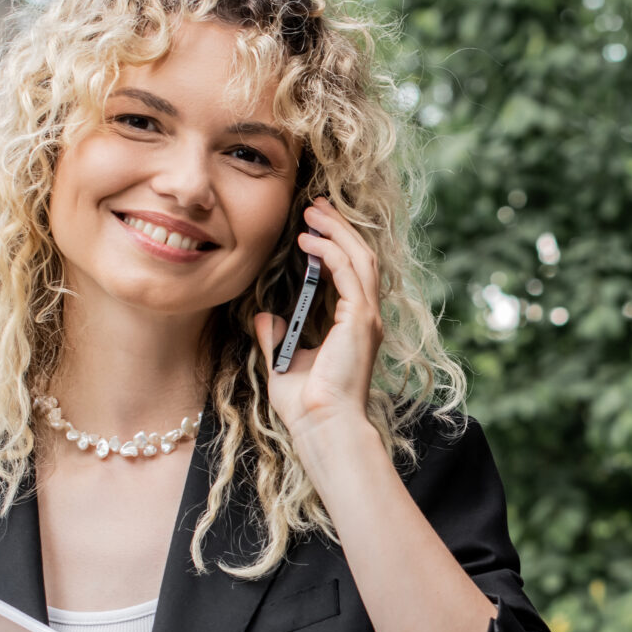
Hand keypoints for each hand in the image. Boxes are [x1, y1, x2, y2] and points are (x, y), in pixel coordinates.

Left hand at [252, 195, 383, 441]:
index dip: (333, 245)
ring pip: (359, 257)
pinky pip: (349, 272)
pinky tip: (308, 241)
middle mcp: (365, 318)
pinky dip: (330, 251)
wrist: (321, 426)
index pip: (349, 273)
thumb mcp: (284, 362)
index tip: (312, 227)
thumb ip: (276, 337)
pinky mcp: (361, 319)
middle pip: (358, 257)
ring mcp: (366, 317)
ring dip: (335, 231)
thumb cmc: (306, 405)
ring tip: (313, 213)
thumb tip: (264, 316)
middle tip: (315, 206)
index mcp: (352, 326)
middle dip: (337, 227)